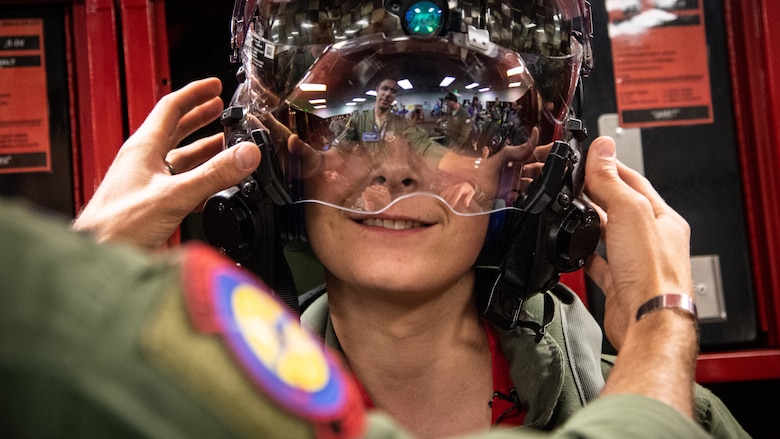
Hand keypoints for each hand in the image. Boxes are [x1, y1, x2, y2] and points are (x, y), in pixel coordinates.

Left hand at [72, 78, 261, 249]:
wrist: (98, 255)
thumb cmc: (117, 225)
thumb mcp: (173, 196)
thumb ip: (213, 175)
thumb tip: (245, 154)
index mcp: (143, 148)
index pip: (171, 107)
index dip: (195, 93)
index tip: (215, 86)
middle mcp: (144, 161)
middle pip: (175, 129)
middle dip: (200, 117)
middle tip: (221, 109)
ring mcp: (147, 182)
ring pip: (179, 158)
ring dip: (203, 150)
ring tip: (225, 144)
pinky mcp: (152, 203)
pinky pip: (180, 183)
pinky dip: (200, 181)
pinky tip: (215, 188)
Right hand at [583, 136, 692, 349]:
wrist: (648, 320)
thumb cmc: (653, 273)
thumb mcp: (630, 212)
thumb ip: (611, 181)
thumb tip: (602, 149)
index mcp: (663, 218)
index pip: (634, 182)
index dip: (610, 167)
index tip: (590, 157)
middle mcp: (652, 240)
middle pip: (621, 207)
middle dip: (597, 192)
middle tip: (575, 180)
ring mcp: (635, 262)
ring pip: (609, 234)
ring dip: (590, 221)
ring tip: (572, 209)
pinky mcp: (619, 283)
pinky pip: (599, 263)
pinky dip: (585, 254)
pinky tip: (575, 249)